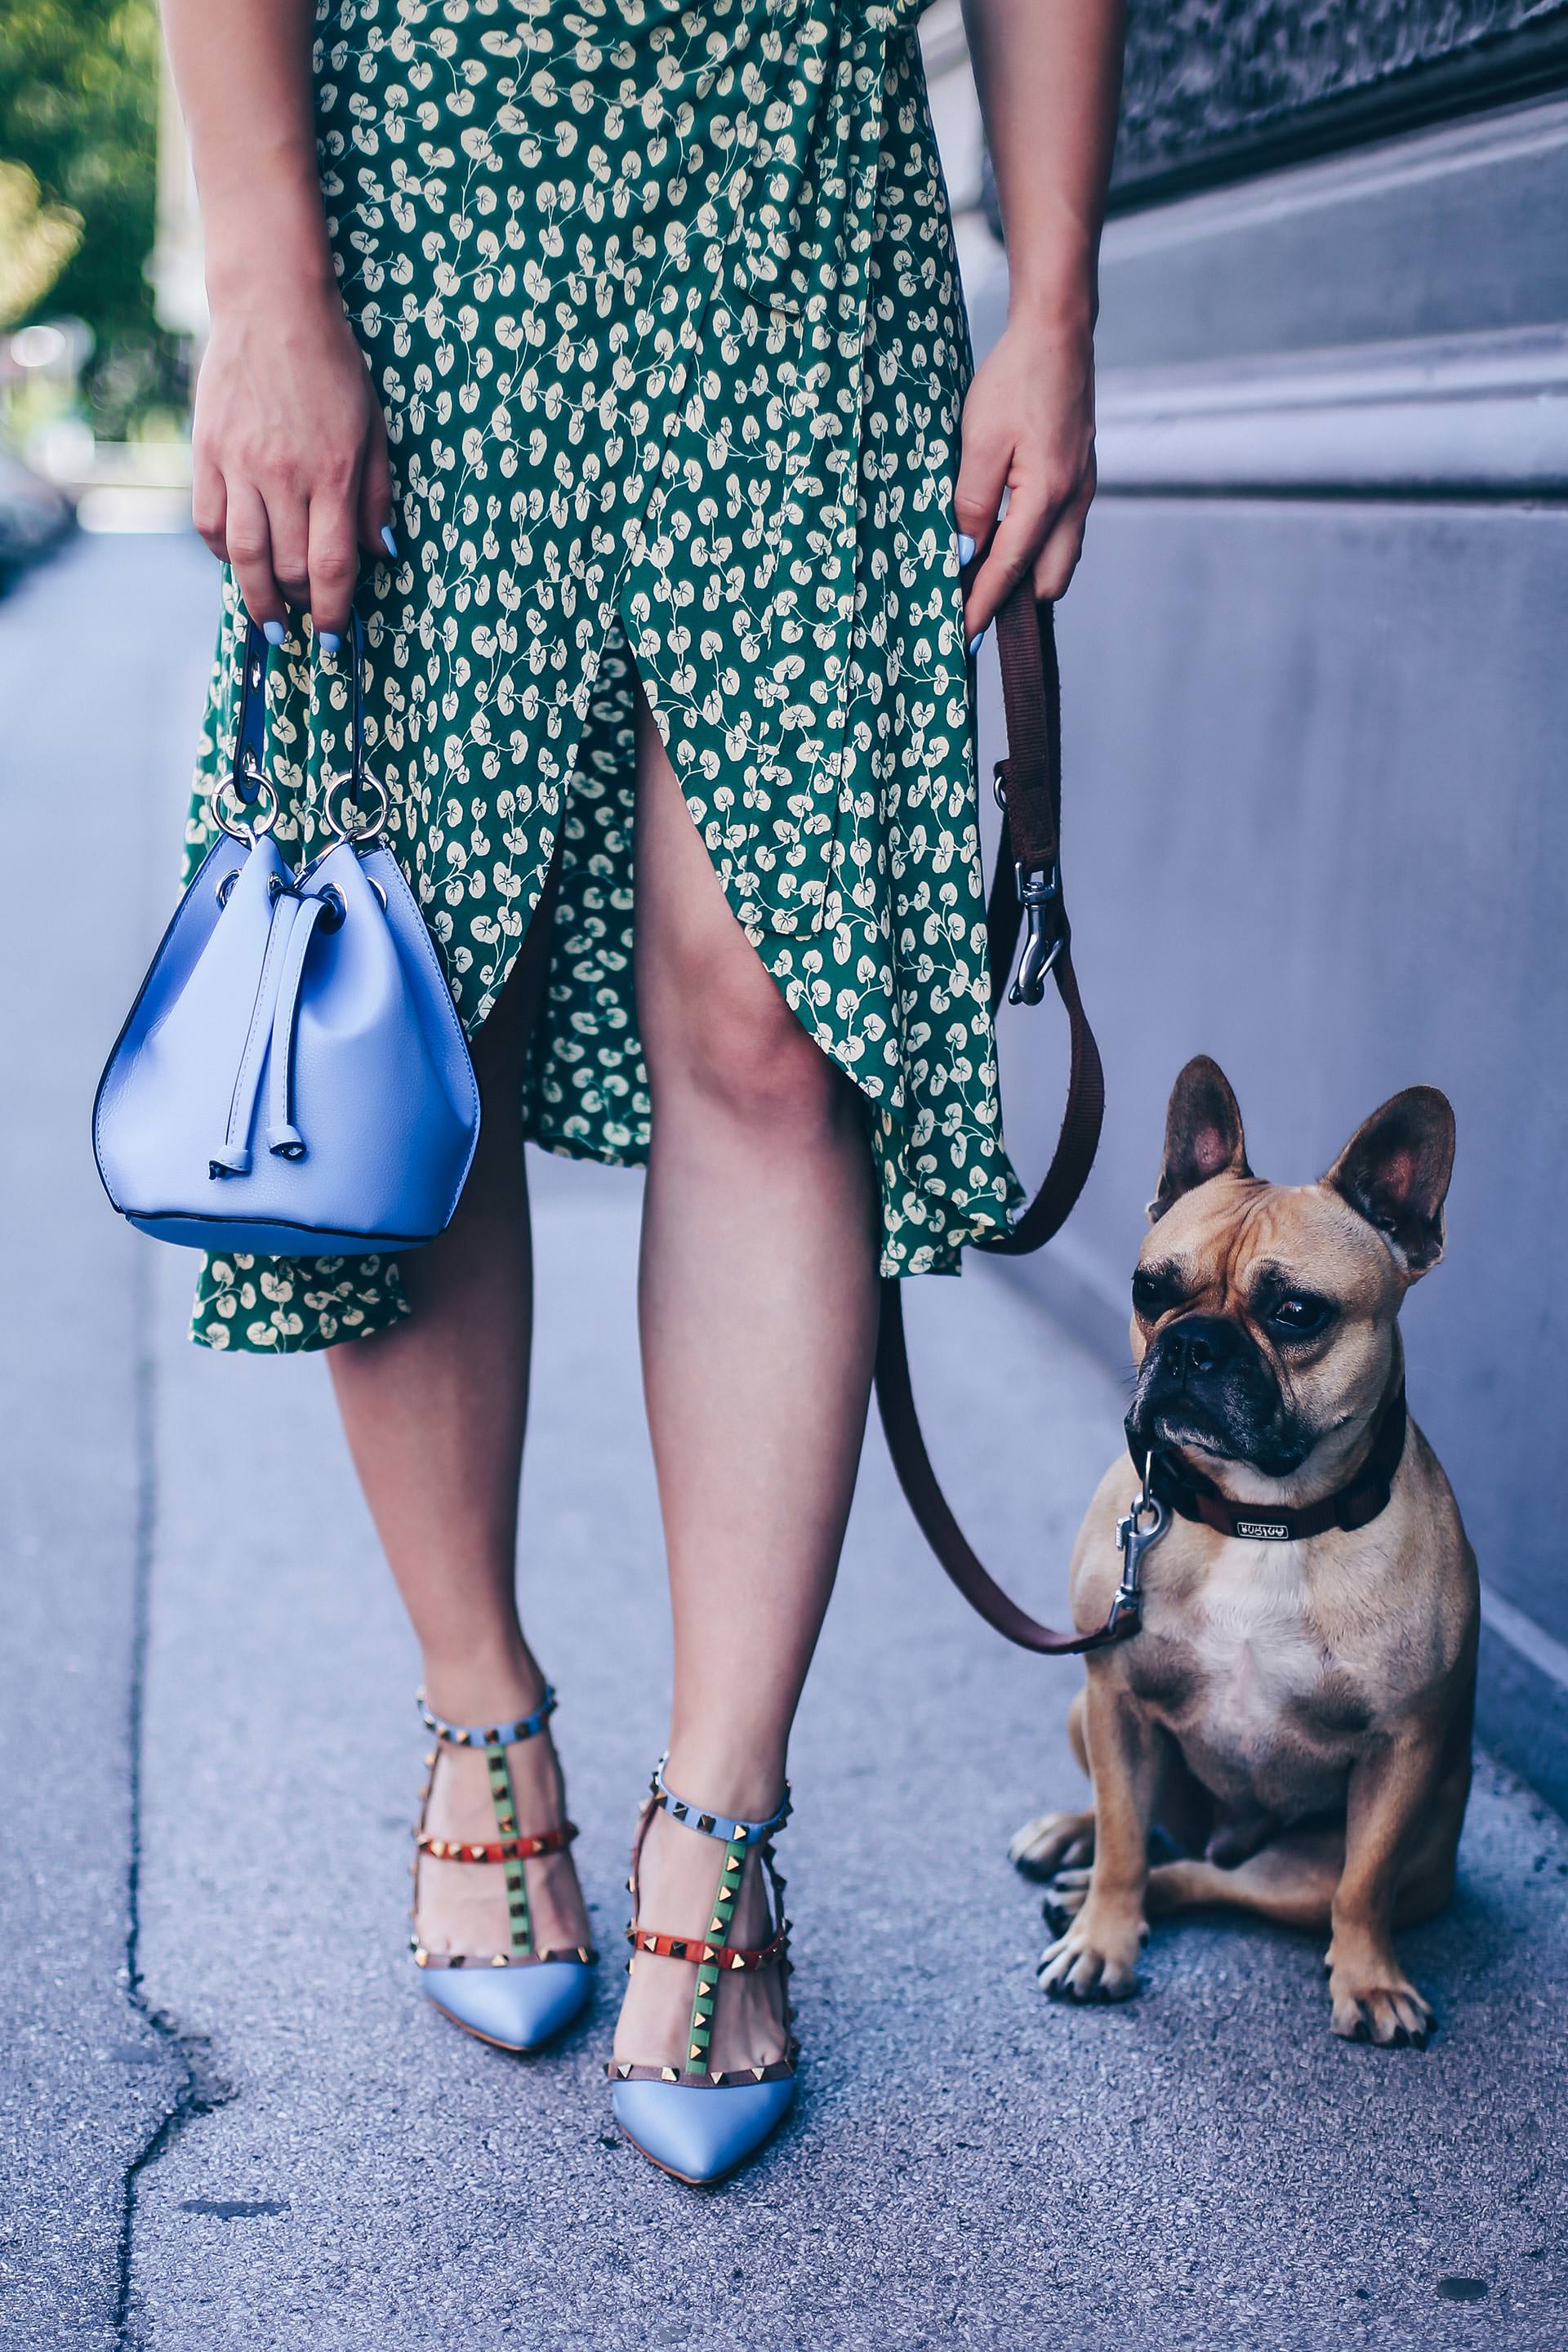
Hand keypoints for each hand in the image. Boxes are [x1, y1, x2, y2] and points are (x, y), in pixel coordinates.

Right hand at [191, 286, 393, 649]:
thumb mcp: (375, 428)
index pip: (332, 565)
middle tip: (308, 620)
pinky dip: (224, 554)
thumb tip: (381, 555)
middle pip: (286, 568)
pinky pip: (210, 522)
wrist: (272, 308)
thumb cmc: (334, 368)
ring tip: (270, 622)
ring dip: (257, 598)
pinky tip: (239, 564)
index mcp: (334, 472)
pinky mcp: (208, 452)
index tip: (337, 639)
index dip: (335, 610)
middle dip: (300, 606)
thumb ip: (377, 496)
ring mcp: (240, 465)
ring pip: (244, 556)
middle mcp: (285, 475)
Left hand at [955, 311, 1095, 643]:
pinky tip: (1007, 537)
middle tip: (970, 609)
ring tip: (984, 579)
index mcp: (1047, 498)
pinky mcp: (1079, 474)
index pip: (1008, 572)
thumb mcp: (979, 443)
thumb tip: (964, 556)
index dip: (982, 608)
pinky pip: (1062, 530)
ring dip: (1026, 575)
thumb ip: (972, 505)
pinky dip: (1036, 548)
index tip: (961, 640)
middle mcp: (1073, 501)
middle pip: (1048, 581)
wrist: (1057, 332)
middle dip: (1013, 602)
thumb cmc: (1015, 379)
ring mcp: (1081, 489)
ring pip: (1059, 558)